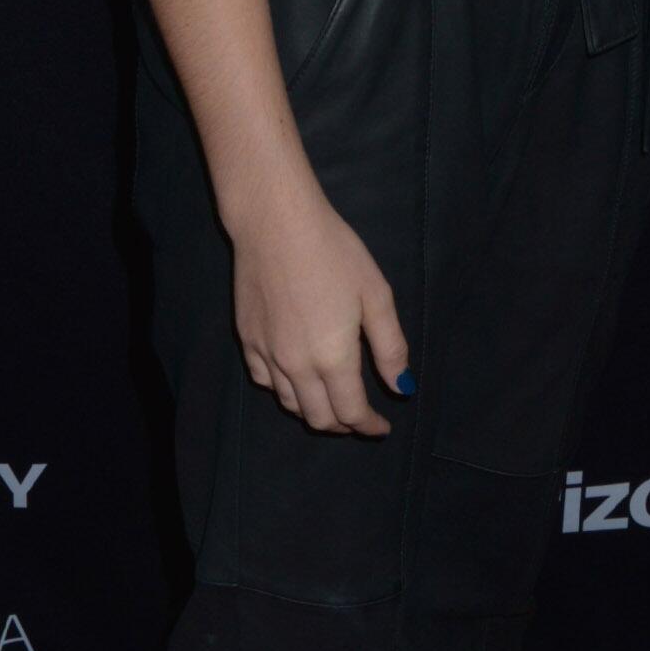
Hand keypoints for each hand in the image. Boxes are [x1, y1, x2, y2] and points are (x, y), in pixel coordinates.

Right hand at [230, 168, 411, 435]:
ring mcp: (267, 354)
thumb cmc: (334, 252)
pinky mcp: (247, 340)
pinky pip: (265, 382)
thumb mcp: (375, 295)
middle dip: (343, 425)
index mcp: (333, 357)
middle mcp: (297, 366)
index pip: (351, 412)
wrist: (275, 223)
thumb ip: (390, 347)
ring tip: (330, 401)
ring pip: (290, 405)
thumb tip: (402, 387)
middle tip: (359, 417)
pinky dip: (284, 391)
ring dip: (314, 411)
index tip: (382, 427)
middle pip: (319, 418)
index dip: (369, 426)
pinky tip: (295, 378)